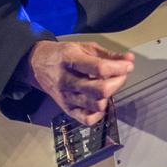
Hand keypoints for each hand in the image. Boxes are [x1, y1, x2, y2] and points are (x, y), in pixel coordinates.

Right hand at [16, 40, 133, 125]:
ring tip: (109, 86)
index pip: (99, 68)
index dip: (119, 68)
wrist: (37, 64)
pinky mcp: (66, 109)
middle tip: (121, 75)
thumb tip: (129, 59)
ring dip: (110, 96)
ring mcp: (66, 97)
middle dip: (118, 82)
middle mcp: (66, 81)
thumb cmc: (63, 55)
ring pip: (96, 105)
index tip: (128, 65)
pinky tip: (101, 101)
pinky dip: (99, 113)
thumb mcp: (85, 47)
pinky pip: (86, 119)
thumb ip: (109, 54)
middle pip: (100, 90)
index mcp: (70, 61)